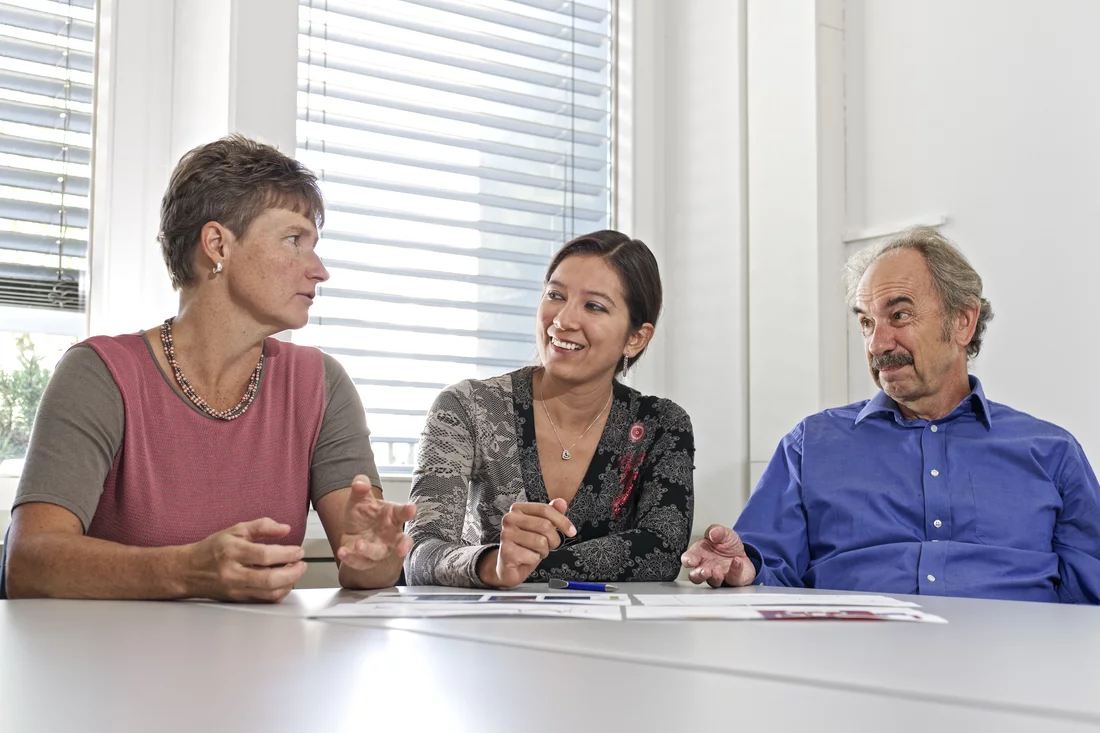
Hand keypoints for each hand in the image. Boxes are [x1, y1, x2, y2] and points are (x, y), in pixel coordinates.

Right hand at [185, 518, 306, 601]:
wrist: (189, 570)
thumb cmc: (212, 550)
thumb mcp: (236, 530)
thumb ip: (262, 526)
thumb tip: (284, 529)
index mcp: (232, 552)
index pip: (265, 555)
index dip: (286, 554)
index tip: (298, 551)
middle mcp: (233, 573)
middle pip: (269, 579)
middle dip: (293, 572)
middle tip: (302, 564)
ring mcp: (235, 589)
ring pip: (269, 593)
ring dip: (289, 583)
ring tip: (294, 571)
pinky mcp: (238, 600)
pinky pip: (265, 600)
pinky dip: (279, 591)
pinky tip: (283, 581)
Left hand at [336, 475, 416, 570]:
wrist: (353, 535)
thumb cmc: (364, 517)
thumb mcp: (361, 499)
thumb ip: (361, 488)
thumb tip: (360, 482)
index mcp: (392, 516)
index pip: (402, 513)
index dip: (408, 511)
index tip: (412, 509)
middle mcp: (389, 535)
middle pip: (401, 541)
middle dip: (403, 545)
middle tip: (402, 549)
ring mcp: (379, 549)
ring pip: (379, 553)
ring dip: (369, 550)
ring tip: (359, 544)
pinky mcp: (365, 560)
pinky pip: (360, 562)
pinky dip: (351, 558)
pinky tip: (343, 552)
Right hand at [479, 498, 575, 587]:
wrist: (508, 566)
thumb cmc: (524, 546)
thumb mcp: (541, 529)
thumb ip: (551, 514)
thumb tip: (561, 502)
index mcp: (518, 509)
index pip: (545, 509)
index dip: (562, 521)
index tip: (571, 531)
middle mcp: (510, 519)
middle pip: (545, 525)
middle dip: (552, 540)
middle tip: (547, 546)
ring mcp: (507, 534)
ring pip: (540, 542)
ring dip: (543, 551)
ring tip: (534, 551)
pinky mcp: (506, 551)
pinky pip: (533, 556)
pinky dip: (534, 560)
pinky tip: (526, 559)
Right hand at [681, 524, 756, 587]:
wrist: (743, 552)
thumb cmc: (727, 544)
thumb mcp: (723, 533)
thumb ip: (717, 530)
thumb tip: (713, 533)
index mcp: (700, 554)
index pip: (688, 559)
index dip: (687, 561)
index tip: (690, 561)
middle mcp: (707, 567)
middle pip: (696, 577)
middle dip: (698, 576)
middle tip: (704, 571)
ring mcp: (719, 576)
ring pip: (713, 582)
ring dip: (715, 578)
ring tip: (718, 571)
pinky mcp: (733, 580)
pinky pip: (733, 579)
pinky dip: (735, 570)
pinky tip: (737, 561)